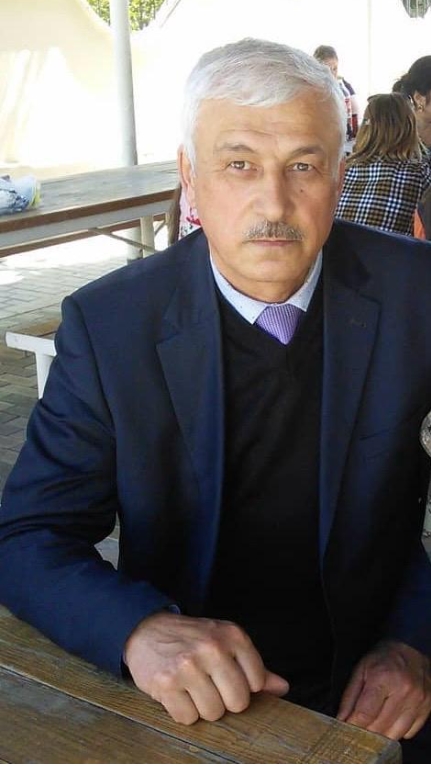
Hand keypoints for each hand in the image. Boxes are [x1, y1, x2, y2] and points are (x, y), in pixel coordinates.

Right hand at [124, 611, 288, 723]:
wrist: (146, 629)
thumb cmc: (191, 638)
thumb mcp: (224, 641)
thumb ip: (254, 666)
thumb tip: (282, 688)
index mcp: (232, 635)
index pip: (257, 682)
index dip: (243, 686)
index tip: (227, 676)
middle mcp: (212, 648)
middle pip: (237, 702)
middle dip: (224, 700)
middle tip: (209, 684)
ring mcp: (188, 666)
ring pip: (213, 713)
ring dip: (202, 707)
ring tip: (192, 687)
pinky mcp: (166, 683)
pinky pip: (187, 718)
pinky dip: (182, 711)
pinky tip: (177, 692)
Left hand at [337, 640, 430, 739]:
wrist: (413, 647)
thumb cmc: (384, 658)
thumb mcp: (361, 669)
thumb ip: (350, 696)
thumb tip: (341, 720)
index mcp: (383, 678)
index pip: (365, 714)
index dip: (353, 725)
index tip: (347, 729)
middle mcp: (403, 691)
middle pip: (379, 728)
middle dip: (365, 731)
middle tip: (359, 725)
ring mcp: (418, 701)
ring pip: (395, 735)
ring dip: (382, 734)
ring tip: (375, 722)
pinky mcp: (427, 709)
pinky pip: (409, 733)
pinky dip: (398, 731)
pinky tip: (392, 718)